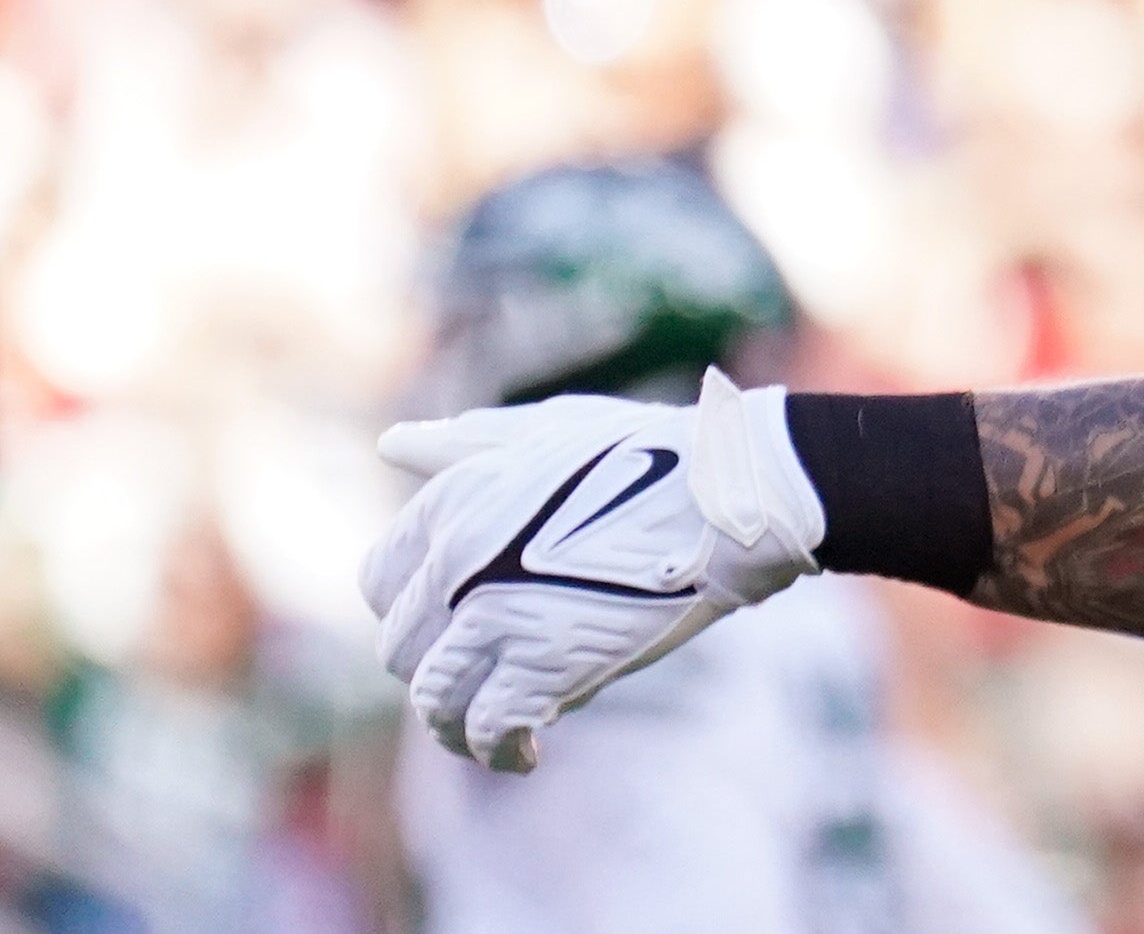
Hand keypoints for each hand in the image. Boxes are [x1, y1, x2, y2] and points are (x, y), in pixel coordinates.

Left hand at [359, 369, 824, 771]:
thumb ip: (465, 443)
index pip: (377, 582)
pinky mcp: (545, 666)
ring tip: (489, 733)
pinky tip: (526, 754)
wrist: (724, 492)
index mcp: (451, 503)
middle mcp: (455, 564)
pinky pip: (491, 729)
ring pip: (435, 699)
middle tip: (480, 676)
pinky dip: (502, 751)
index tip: (446, 624)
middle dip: (438, 667)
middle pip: (402, 649)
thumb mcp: (545, 430)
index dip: (410, 609)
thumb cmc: (646, 449)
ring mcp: (496, 619)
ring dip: (457, 724)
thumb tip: (390, 444)